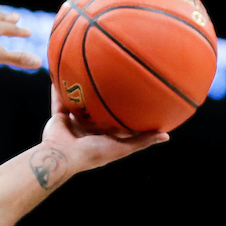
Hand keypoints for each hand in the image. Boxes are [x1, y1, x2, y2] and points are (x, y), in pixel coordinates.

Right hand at [40, 84, 169, 170]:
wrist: (63, 156)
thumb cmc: (93, 154)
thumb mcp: (122, 147)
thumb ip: (141, 141)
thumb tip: (167, 136)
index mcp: (103, 136)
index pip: (116, 121)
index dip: (124, 110)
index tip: (135, 95)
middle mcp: (88, 129)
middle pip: (97, 109)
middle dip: (103, 96)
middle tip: (112, 77)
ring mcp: (73, 123)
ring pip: (78, 102)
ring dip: (81, 88)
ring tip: (86, 70)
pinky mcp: (58, 118)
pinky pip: (59, 100)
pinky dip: (58, 88)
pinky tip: (61, 72)